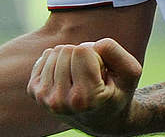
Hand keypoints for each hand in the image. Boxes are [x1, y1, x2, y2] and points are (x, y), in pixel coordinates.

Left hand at [28, 38, 143, 135]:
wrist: (102, 119)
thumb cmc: (118, 92)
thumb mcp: (130, 72)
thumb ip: (114, 51)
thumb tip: (85, 45)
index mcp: (85, 99)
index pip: (81, 50)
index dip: (96, 56)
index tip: (102, 75)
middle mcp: (61, 102)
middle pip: (66, 50)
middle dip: (82, 57)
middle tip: (91, 77)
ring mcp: (44, 99)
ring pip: (54, 52)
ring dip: (70, 59)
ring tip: (80, 78)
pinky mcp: (34, 92)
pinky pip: (45, 56)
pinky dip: (58, 61)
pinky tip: (68, 78)